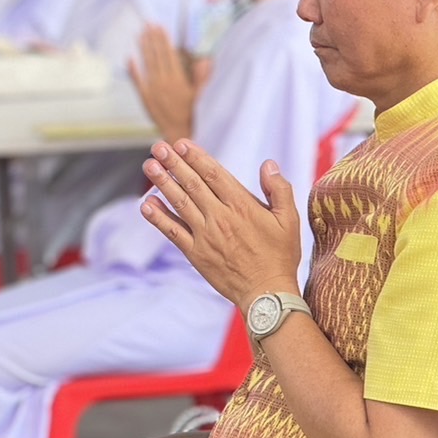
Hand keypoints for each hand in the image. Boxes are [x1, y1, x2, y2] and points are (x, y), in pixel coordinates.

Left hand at [128, 24, 204, 142]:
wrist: (179, 132)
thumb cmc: (192, 114)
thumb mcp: (201, 95)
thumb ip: (202, 77)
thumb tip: (206, 60)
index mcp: (178, 80)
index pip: (169, 54)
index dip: (164, 39)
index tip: (160, 27)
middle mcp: (164, 82)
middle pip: (157, 55)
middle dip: (152, 38)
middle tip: (148, 24)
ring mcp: (153, 89)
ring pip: (147, 64)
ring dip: (143, 48)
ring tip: (140, 34)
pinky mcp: (145, 97)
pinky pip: (137, 80)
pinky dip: (133, 69)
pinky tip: (130, 57)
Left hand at [138, 139, 300, 311]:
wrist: (267, 293)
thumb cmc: (280, 256)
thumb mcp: (290, 220)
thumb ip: (279, 189)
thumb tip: (268, 164)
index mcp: (242, 206)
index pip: (214, 174)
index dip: (195, 156)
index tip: (181, 143)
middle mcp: (220, 217)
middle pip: (192, 184)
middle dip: (173, 163)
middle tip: (158, 148)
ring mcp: (205, 236)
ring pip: (180, 203)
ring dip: (162, 183)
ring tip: (149, 166)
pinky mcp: (196, 253)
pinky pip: (172, 231)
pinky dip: (158, 217)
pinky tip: (147, 204)